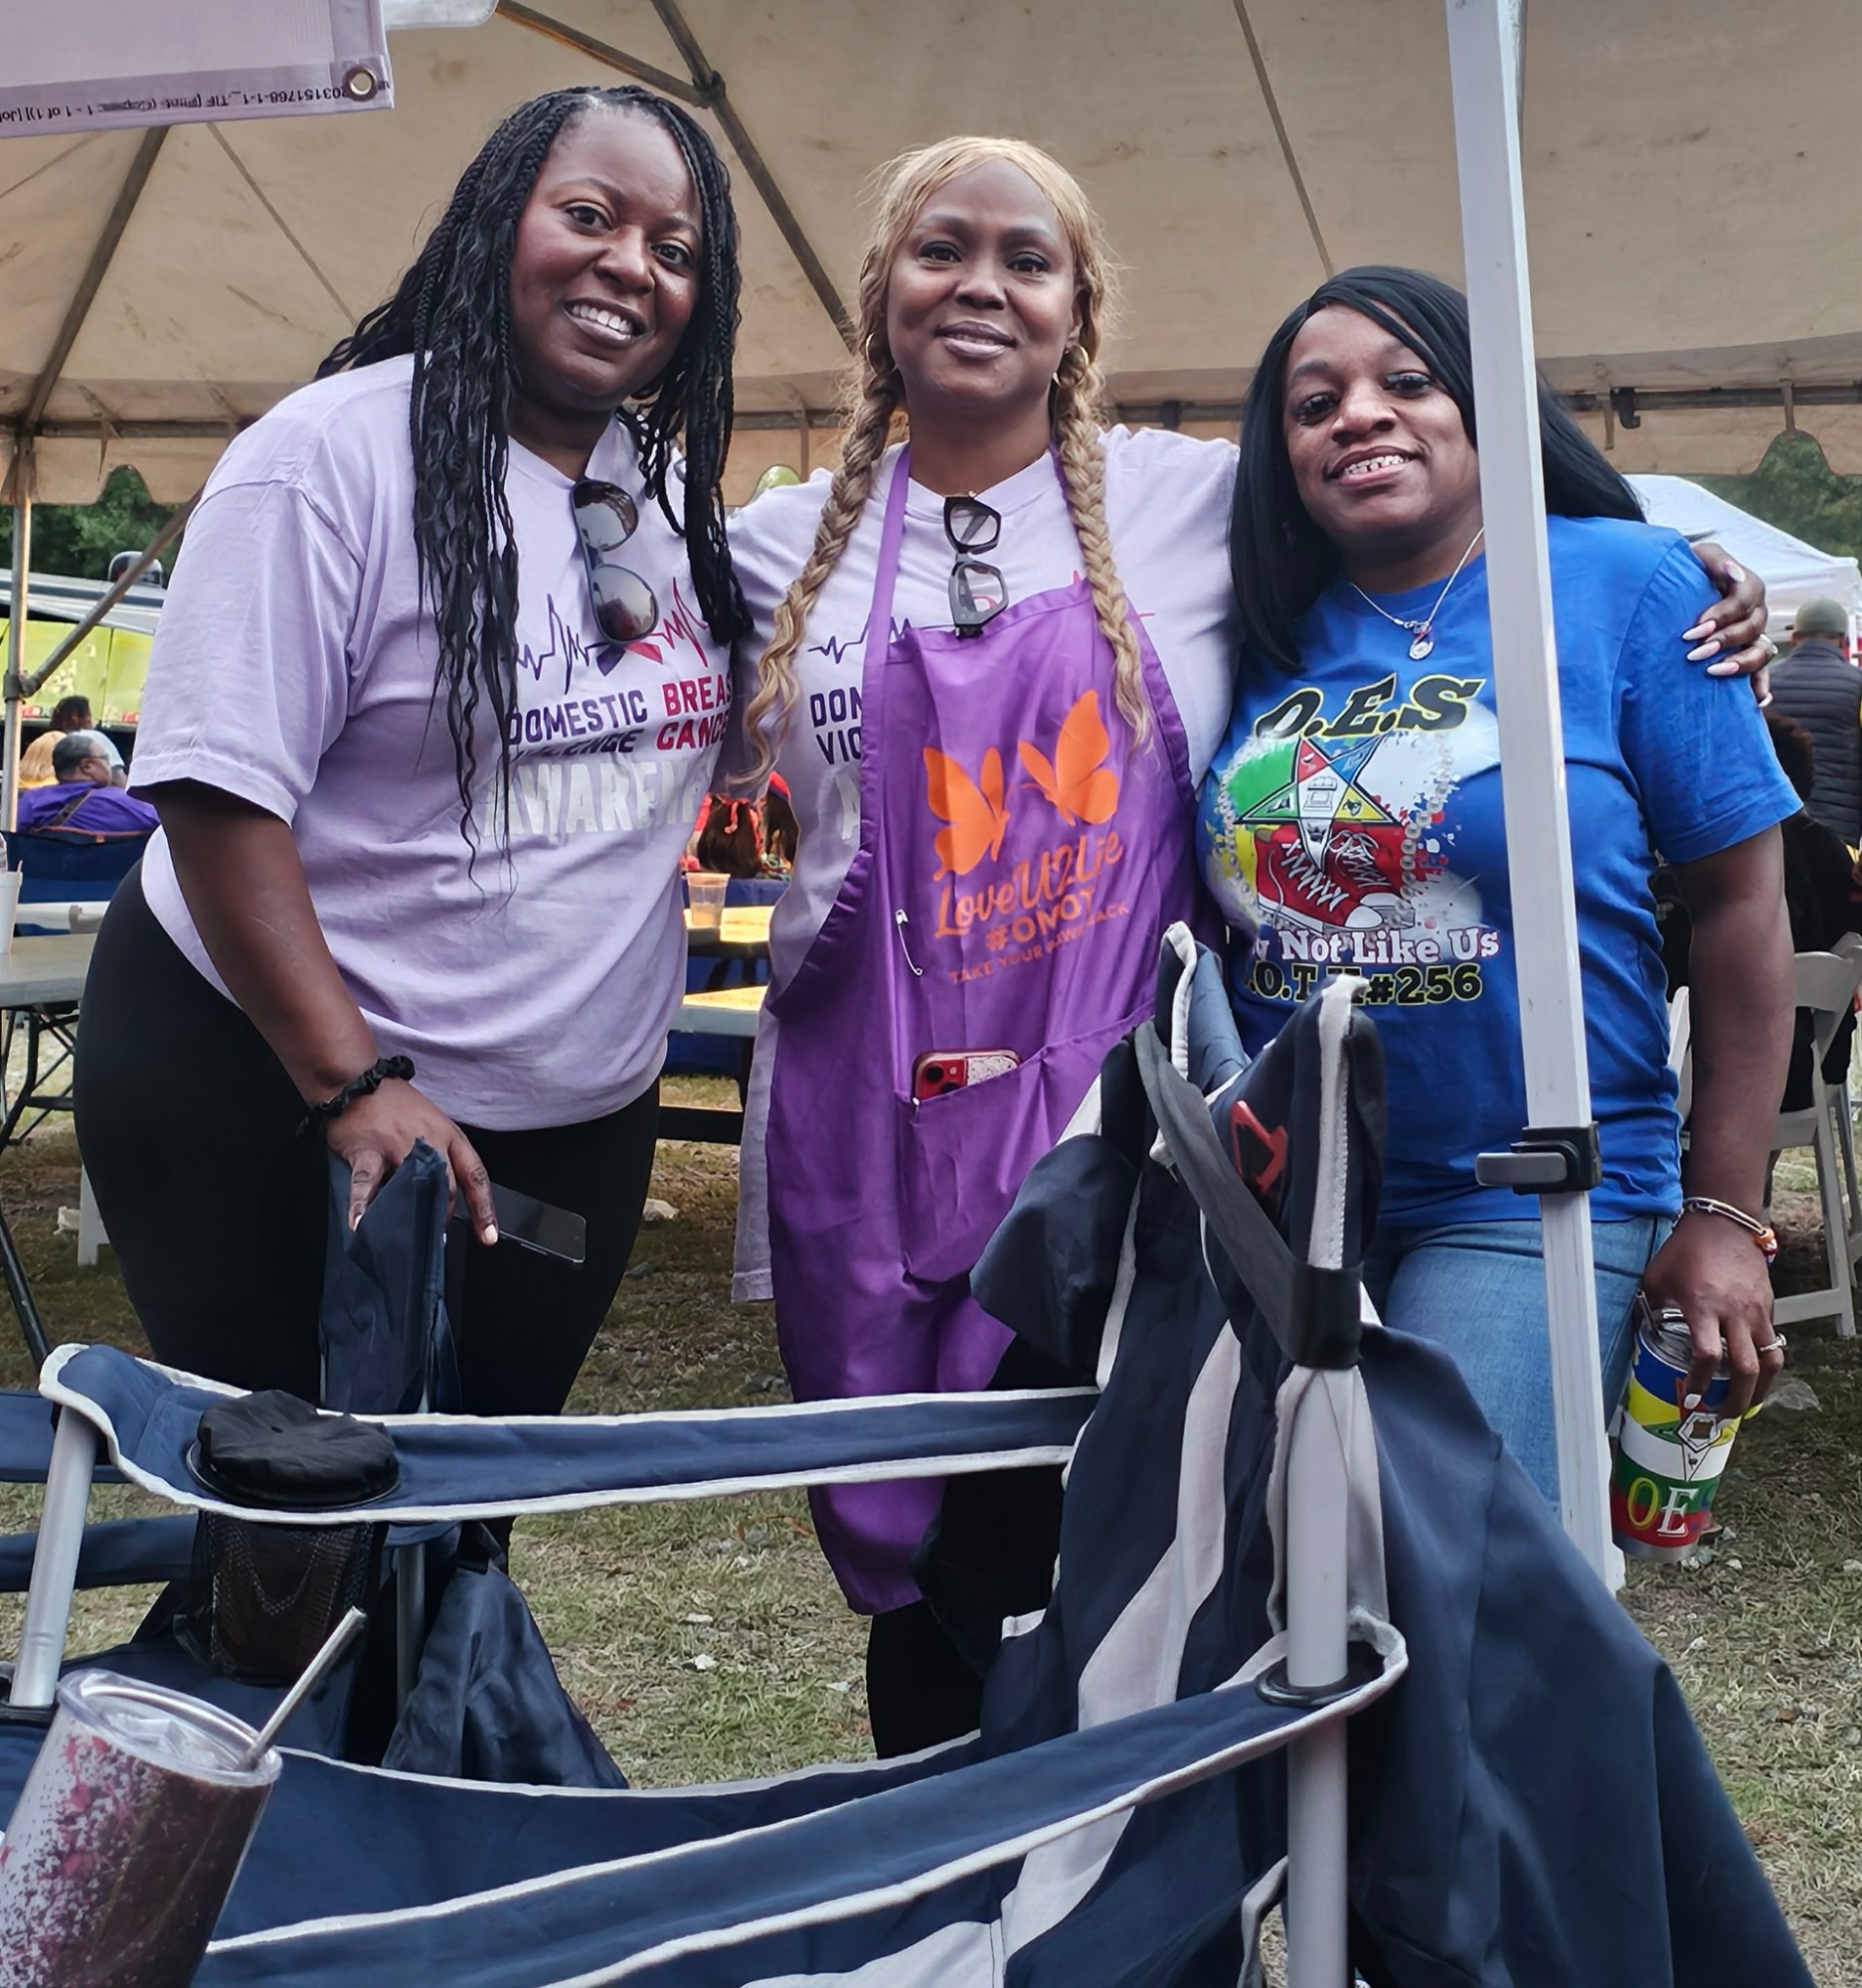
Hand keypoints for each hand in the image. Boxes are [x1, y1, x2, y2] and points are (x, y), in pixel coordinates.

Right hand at [321, 1078, 497, 1241]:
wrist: (355, 1081)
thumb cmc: (395, 1105)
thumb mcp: (431, 1123)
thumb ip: (440, 1156)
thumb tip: (442, 1195)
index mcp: (449, 1136)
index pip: (475, 1176)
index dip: (485, 1209)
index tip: (489, 1236)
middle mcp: (429, 1143)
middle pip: (445, 1189)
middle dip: (443, 1218)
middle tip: (433, 1237)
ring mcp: (397, 1147)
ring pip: (412, 1190)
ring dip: (410, 1218)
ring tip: (404, 1239)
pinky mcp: (367, 1152)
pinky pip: (366, 1185)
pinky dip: (362, 1207)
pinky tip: (360, 1225)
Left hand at [1637, 1212, 1782, 1417]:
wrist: (1722, 1224)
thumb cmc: (1684, 1251)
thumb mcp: (1656, 1278)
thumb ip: (1651, 1308)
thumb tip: (1643, 1334)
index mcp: (1703, 1307)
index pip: (1706, 1357)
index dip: (1698, 1384)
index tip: (1691, 1401)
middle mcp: (1735, 1314)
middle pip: (1746, 1369)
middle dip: (1736, 1400)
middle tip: (1723, 1416)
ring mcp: (1757, 1312)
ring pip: (1770, 1362)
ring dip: (1760, 1390)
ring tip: (1745, 1405)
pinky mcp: (1769, 1308)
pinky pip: (1773, 1343)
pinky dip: (1766, 1364)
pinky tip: (1753, 1374)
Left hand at [1682, 541, 1772, 679]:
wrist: (1678, 591)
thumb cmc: (1687, 571)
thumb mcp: (1698, 557)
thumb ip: (1716, 560)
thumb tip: (1733, 572)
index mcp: (1748, 587)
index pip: (1743, 601)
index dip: (1721, 615)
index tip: (1693, 629)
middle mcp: (1756, 613)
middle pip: (1751, 629)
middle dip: (1723, 641)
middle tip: (1694, 652)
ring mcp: (1754, 636)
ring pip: (1760, 652)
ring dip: (1740, 664)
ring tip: (1714, 672)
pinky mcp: (1747, 656)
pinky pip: (1762, 674)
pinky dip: (1760, 688)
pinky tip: (1756, 702)